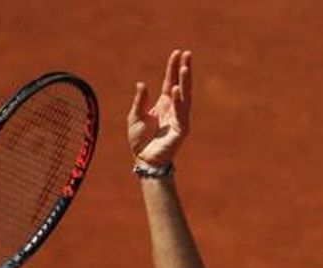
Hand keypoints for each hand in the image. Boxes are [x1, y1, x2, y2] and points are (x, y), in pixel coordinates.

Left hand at [127, 49, 192, 166]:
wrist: (143, 159)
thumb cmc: (139, 139)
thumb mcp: (135, 115)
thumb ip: (140, 100)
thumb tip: (142, 84)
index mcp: (164, 103)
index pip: (171, 81)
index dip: (173, 67)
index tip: (177, 53)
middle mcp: (174, 108)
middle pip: (181, 85)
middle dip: (184, 70)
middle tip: (187, 53)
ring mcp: (179, 118)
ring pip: (184, 96)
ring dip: (185, 82)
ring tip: (185, 67)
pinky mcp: (181, 130)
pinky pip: (181, 113)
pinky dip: (179, 101)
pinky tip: (177, 89)